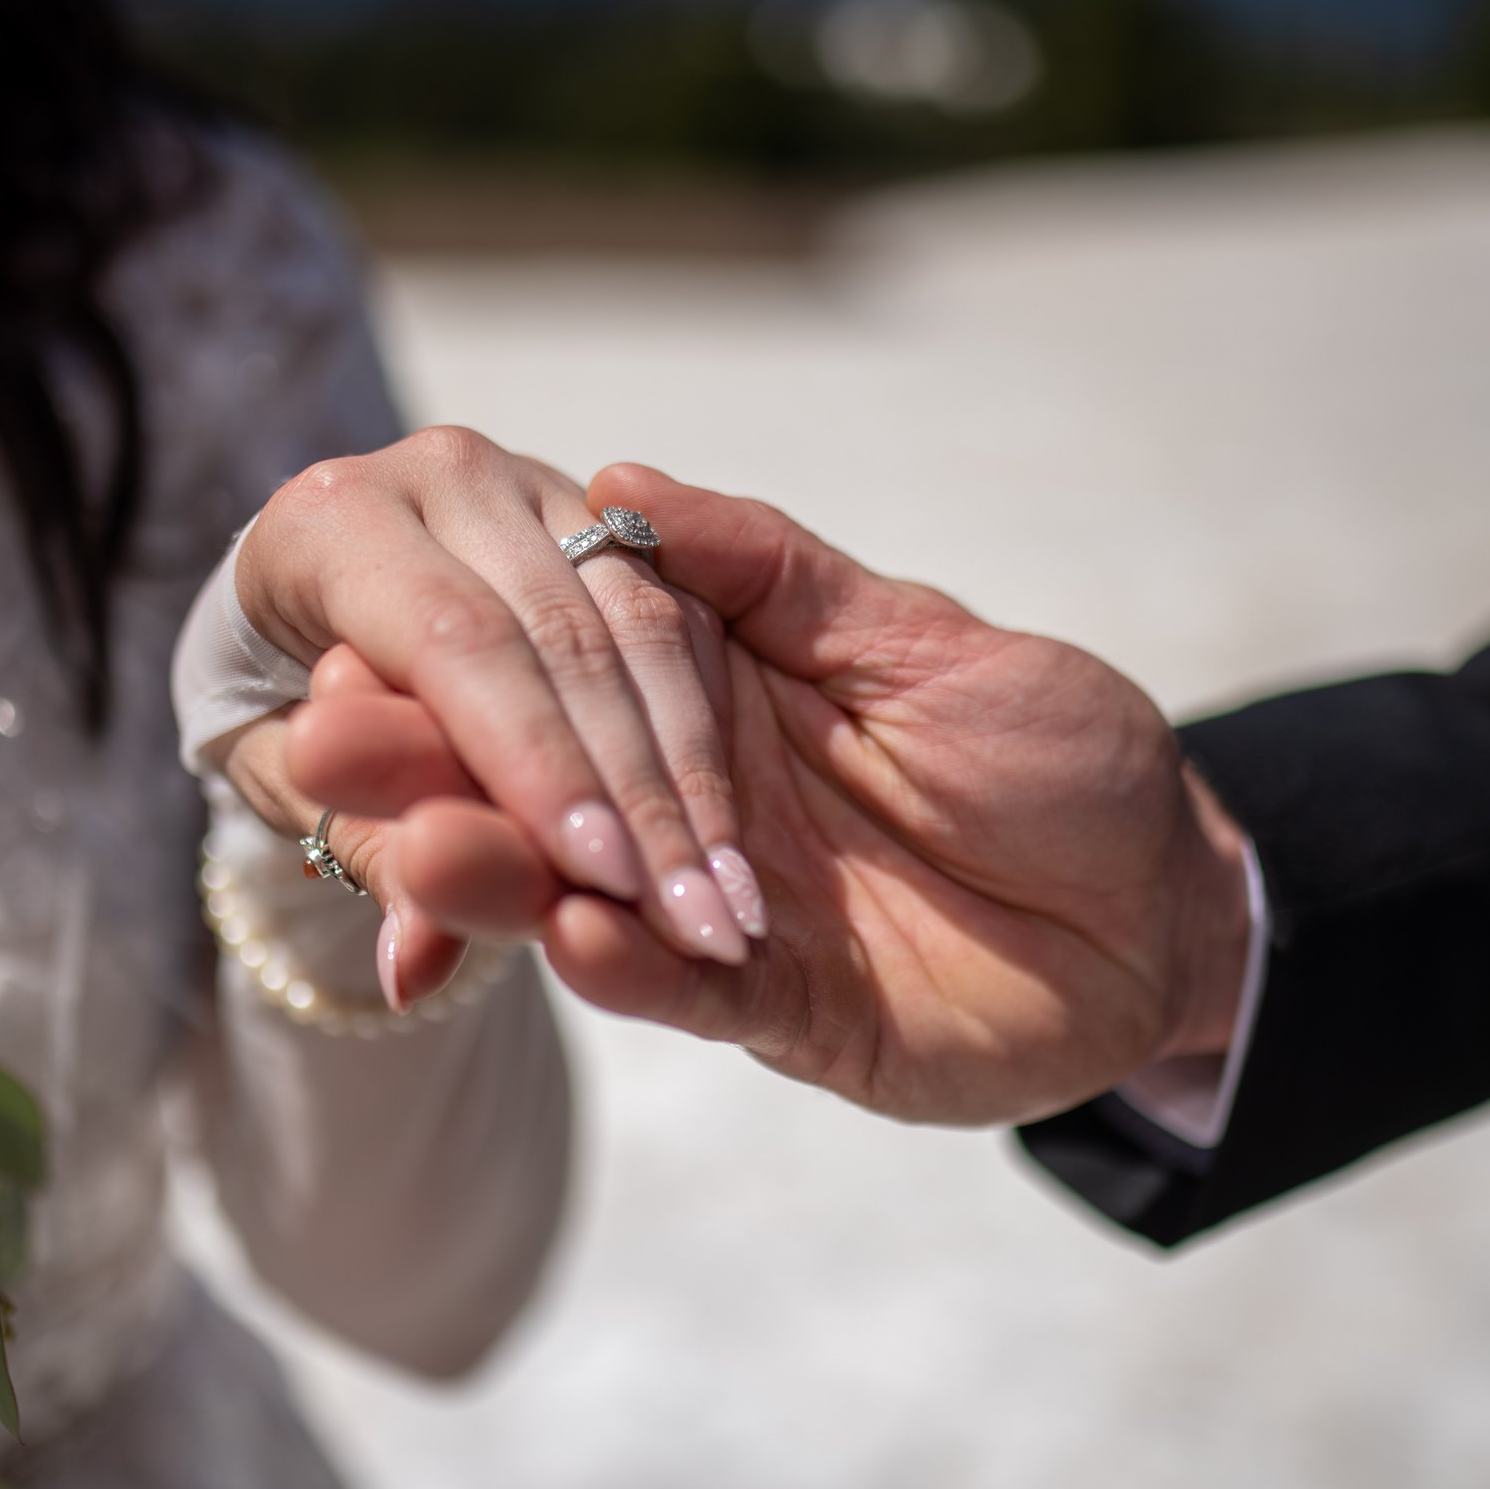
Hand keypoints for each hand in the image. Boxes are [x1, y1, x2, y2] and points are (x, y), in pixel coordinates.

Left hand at [224, 427, 762, 996]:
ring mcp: (534, 485)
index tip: (598, 876)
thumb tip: (415, 973)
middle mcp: (440, 474)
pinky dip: (704, 742)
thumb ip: (371, 863)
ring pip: (640, 628)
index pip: (455, 641)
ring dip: (689, 779)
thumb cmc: (280, 710)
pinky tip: (729, 848)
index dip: (534, 761)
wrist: (297, 619)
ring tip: (723, 906)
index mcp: (332, 515)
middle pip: (562, 636)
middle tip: (687, 919)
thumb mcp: (296, 793)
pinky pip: (680, 624)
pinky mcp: (608, 515)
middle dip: (631, 791)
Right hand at [298, 464, 1253, 1125]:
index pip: (567, 666)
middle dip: (437, 772)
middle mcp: (694, 793)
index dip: (470, 661)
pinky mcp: (772, 1004)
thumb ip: (774, 580)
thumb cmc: (1060, 753)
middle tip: (325, 754)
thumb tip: (617, 484)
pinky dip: (626, 966)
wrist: (1164, 908)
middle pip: (541, 785)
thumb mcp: (925, 646)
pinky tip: (570, 936)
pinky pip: (679, 988)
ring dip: (502, 877)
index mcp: (719, 684)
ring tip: (429, 852)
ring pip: (584, 892)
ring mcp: (721, 903)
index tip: (357, 639)